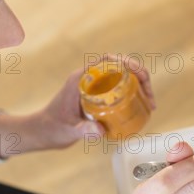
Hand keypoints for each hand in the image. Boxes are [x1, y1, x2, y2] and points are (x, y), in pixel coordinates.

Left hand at [34, 54, 155, 149]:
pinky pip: (120, 90)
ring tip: (150, 104)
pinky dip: (133, 95)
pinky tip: (141, 108)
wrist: (42, 132)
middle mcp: (89, 79)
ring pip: (123, 79)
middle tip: (150, 98)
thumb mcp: (69, 130)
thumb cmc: (52, 128)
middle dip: (140, 77)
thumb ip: (83, 130)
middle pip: (120, 68)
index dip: (127, 63)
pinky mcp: (98, 97)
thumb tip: (101, 131)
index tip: (140, 76)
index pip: (107, 61)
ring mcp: (95, 87)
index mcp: (81, 79)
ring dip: (139, 87)